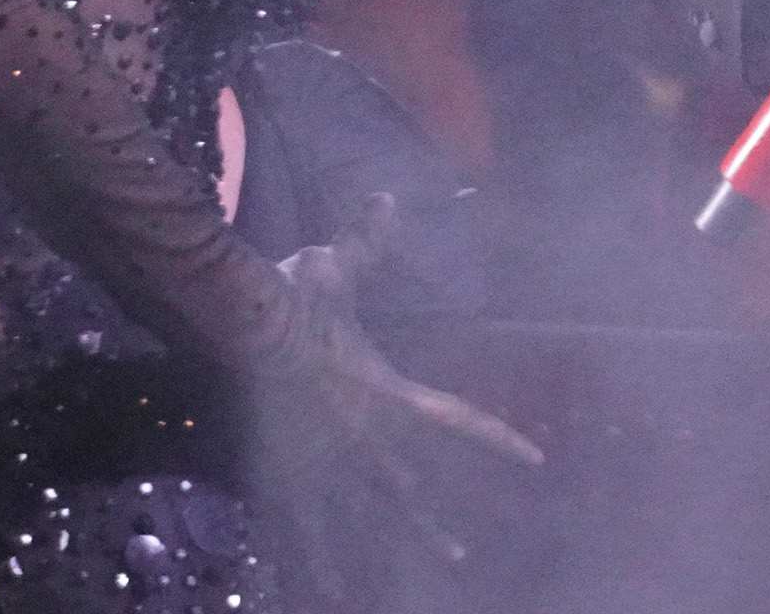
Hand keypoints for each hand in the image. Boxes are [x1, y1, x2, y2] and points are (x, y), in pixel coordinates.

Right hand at [256, 195, 537, 603]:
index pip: (453, 418)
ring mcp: (318, 458)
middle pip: (405, 488)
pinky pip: (299, 523)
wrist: (237, 324)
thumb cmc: (291, 293)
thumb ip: (370, 240)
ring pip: (357, 517)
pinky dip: (313, 556)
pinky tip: (326, 589)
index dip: (494, 439)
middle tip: (461, 554)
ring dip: (377, 550)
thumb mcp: (338, 263)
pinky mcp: (280, 469)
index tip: (533, 459)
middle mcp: (359, 434)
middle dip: (431, 522)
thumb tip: (389, 195)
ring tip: (395, 584)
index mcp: (384, 390)